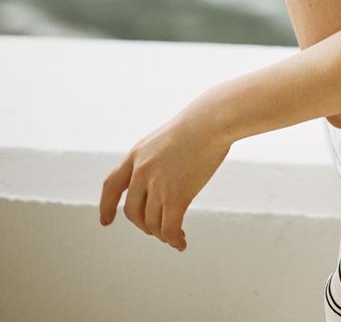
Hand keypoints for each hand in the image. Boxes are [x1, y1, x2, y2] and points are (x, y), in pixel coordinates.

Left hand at [98, 109, 231, 250]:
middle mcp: (140, 172)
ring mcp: (157, 185)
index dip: (106, 206)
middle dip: (144, 224)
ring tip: (174, 235)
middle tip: (158, 228)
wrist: (210, 122)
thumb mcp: (164, 139)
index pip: (111, 186)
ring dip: (162, 234)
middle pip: (133, 212)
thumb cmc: (196, 126)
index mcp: (136, 155)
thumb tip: (157, 184)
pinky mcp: (176, 196)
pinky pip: (169, 228)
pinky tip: (181, 242)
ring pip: (152, 223)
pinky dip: (174, 239)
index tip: (106, 221)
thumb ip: (154, 160)